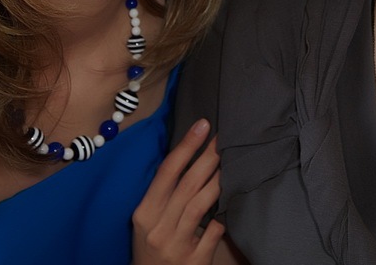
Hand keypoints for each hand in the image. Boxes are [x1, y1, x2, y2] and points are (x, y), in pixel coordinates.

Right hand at [132, 119, 224, 264]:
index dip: (186, 146)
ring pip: (200, 205)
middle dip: (208, 157)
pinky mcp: (194, 261)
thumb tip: (189, 160)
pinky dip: (221, 219)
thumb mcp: (148, 221)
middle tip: (225, 138)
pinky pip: (213, 233)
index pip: (167, 172)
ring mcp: (176, 246)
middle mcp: (158, 228)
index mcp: (144, 213)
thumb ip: (164, 196)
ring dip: (218, 182)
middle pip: (188, 185)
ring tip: (231, 164)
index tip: (203, 125)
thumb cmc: (151, 246)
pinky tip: (229, 207)